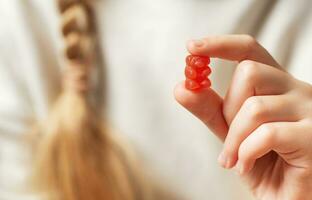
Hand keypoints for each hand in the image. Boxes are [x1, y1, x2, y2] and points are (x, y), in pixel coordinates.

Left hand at [174, 35, 311, 199]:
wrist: (287, 197)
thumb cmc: (262, 162)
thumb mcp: (230, 132)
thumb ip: (210, 109)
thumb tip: (181, 87)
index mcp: (276, 85)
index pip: (250, 51)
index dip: (221, 45)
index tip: (192, 48)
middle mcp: (296, 90)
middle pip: (249, 73)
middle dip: (228, 110)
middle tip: (230, 140)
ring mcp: (310, 111)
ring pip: (254, 106)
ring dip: (234, 139)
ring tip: (234, 159)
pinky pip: (267, 133)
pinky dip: (247, 152)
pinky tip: (246, 165)